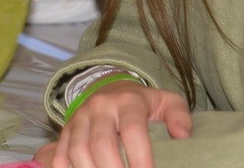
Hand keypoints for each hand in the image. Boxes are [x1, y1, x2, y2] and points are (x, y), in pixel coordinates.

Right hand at [45, 81, 190, 167]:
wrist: (110, 87)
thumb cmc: (143, 103)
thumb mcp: (167, 102)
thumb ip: (179, 116)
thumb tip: (183, 137)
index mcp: (128, 100)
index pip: (132, 130)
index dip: (140, 157)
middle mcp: (100, 106)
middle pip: (101, 144)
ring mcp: (79, 118)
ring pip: (78, 150)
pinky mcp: (66, 130)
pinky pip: (60, 154)